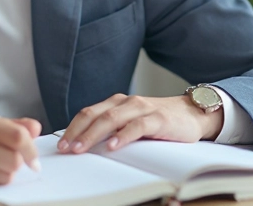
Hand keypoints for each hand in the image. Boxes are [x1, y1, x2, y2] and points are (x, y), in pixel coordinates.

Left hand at [58, 94, 221, 153]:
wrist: (192, 113)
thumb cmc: (159, 121)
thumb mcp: (131, 123)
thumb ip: (112, 129)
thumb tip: (85, 146)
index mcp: (116, 103)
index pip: (88, 113)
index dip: (72, 128)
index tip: (60, 145)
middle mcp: (126, 102)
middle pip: (94, 115)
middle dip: (77, 132)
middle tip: (65, 149)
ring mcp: (142, 108)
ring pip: (111, 119)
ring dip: (93, 134)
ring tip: (81, 148)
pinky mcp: (158, 118)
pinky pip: (137, 126)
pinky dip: (123, 136)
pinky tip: (112, 146)